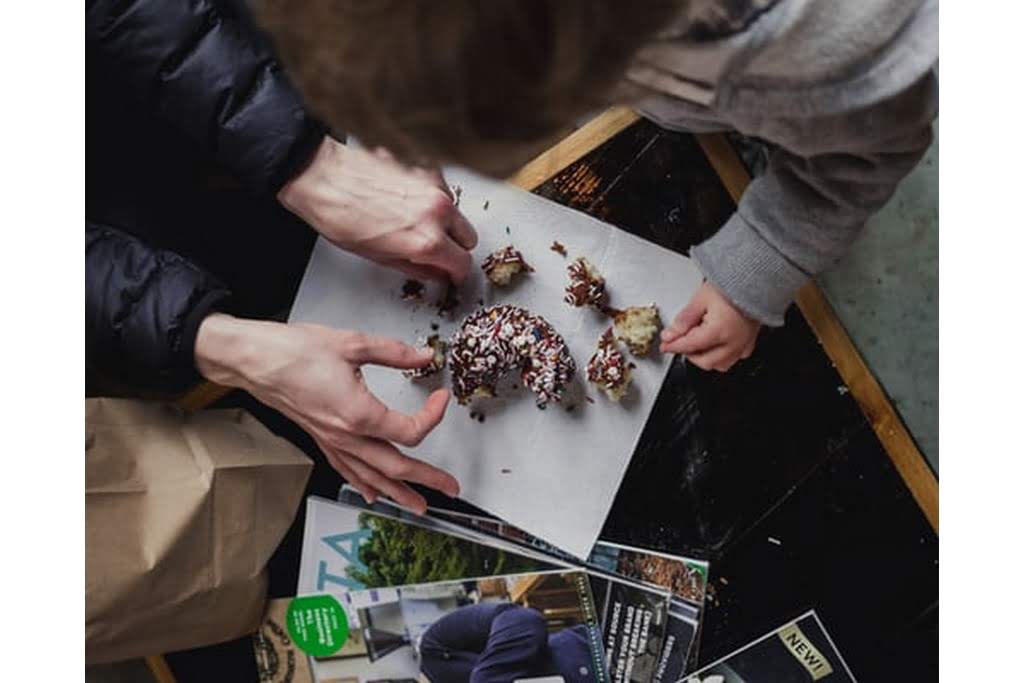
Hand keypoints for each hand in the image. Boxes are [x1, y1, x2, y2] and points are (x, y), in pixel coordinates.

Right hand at [194, 313, 459, 512]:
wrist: (255, 360)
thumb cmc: (294, 352)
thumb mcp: (352, 343)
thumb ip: (394, 353)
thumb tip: (423, 356)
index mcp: (359, 414)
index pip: (410, 430)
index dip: (433, 416)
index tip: (441, 398)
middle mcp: (346, 436)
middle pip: (396, 466)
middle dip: (427, 479)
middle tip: (451, 487)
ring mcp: (332, 442)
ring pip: (372, 476)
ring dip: (398, 493)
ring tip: (420, 506)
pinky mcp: (321, 439)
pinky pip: (347, 470)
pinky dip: (364, 484)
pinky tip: (372, 494)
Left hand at [278, 137, 477, 282]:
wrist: (323, 177)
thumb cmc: (341, 217)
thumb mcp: (380, 258)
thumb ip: (418, 268)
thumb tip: (436, 272)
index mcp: (427, 240)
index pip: (464, 263)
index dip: (456, 272)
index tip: (452, 272)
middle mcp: (438, 210)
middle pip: (469, 237)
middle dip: (455, 246)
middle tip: (435, 249)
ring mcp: (434, 184)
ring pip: (456, 211)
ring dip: (443, 219)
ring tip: (412, 219)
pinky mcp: (426, 165)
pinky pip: (441, 188)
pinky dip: (430, 196)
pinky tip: (406, 198)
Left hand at [659, 282, 760, 371]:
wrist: (755, 277)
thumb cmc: (732, 284)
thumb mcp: (700, 299)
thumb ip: (684, 320)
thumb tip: (670, 334)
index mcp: (718, 332)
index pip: (689, 346)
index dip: (673, 346)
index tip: (665, 345)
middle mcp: (733, 342)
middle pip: (704, 361)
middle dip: (688, 354)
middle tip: (679, 342)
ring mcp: (743, 343)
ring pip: (721, 364)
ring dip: (706, 358)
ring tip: (697, 343)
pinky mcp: (751, 340)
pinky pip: (736, 357)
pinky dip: (724, 355)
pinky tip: (717, 345)